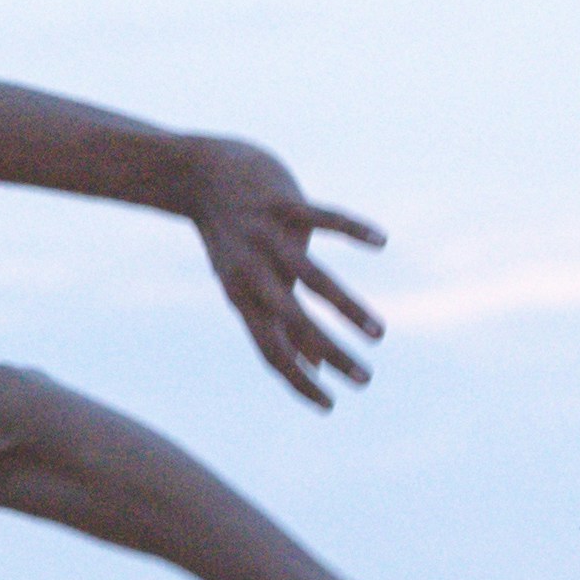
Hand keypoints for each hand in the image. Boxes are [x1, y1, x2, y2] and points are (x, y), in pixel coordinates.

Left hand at [191, 139, 386, 407]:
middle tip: (364, 380)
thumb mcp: (248, 283)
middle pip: (292, 322)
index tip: (329, 406)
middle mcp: (253, 271)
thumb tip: (314, 366)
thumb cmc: (233, 239)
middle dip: (328, 353)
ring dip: (346, 307)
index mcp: (244, 297)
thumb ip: (282, 324)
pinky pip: (323, 218)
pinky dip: (353, 229)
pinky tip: (381, 242)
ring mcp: (268, 237)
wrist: (198, 173)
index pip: (269, 350)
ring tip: (377, 333)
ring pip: (312, 277)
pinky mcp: (282, 203)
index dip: (295, 381)